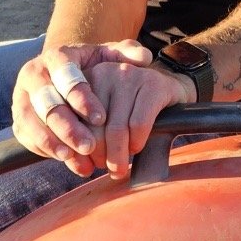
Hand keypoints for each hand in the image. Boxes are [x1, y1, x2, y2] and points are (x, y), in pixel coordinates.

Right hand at [13, 40, 154, 173]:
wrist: (64, 76)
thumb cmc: (91, 67)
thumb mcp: (108, 56)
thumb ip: (127, 53)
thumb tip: (144, 57)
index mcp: (56, 56)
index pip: (65, 76)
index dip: (82, 98)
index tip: (102, 117)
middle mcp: (33, 74)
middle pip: (46, 102)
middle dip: (68, 127)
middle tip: (90, 146)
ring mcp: (21, 97)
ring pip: (32, 121)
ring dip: (53, 142)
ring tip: (76, 158)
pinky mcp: (18, 118)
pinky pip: (26, 136)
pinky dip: (45, 150)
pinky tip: (68, 161)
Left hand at [80, 56, 195, 180]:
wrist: (169, 91)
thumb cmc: (129, 112)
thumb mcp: (102, 118)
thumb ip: (84, 136)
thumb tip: (78, 165)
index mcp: (84, 80)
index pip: (72, 120)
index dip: (78, 148)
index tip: (87, 166)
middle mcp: (103, 72)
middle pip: (94, 127)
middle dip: (100, 156)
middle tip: (107, 168)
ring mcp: (128, 75)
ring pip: (117, 128)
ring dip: (118, 156)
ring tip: (120, 167)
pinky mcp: (152, 84)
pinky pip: (139, 124)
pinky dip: (137, 143)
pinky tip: (137, 147)